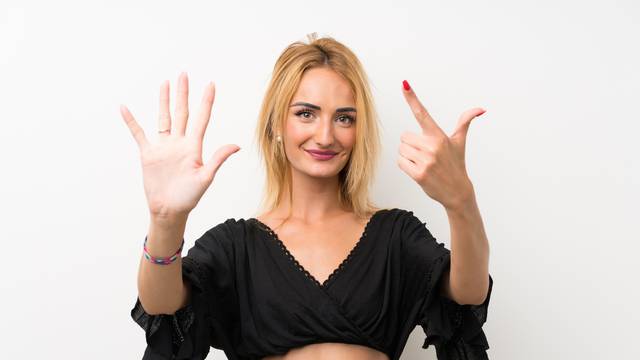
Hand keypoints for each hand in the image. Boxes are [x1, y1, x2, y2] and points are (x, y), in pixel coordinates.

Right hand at [120, 72, 239, 217]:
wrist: (169, 210)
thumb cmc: (189, 197)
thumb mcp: (205, 177)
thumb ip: (218, 159)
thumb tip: (237, 146)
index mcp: (194, 147)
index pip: (201, 118)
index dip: (206, 101)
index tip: (211, 84)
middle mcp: (179, 143)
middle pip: (181, 112)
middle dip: (183, 93)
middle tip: (183, 74)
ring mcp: (163, 147)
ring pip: (163, 118)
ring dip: (164, 101)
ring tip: (165, 83)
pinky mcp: (149, 154)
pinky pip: (138, 134)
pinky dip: (131, 121)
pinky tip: (125, 108)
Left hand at [397, 80, 484, 209]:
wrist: (457, 192)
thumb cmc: (456, 164)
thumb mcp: (459, 142)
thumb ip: (465, 122)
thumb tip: (480, 109)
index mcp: (439, 136)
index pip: (423, 113)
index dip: (412, 98)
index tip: (404, 84)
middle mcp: (432, 146)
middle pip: (404, 136)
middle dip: (411, 145)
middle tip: (425, 154)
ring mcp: (426, 160)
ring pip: (401, 149)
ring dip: (408, 156)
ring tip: (423, 163)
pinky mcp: (419, 174)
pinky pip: (400, 162)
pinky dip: (406, 166)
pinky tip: (418, 170)